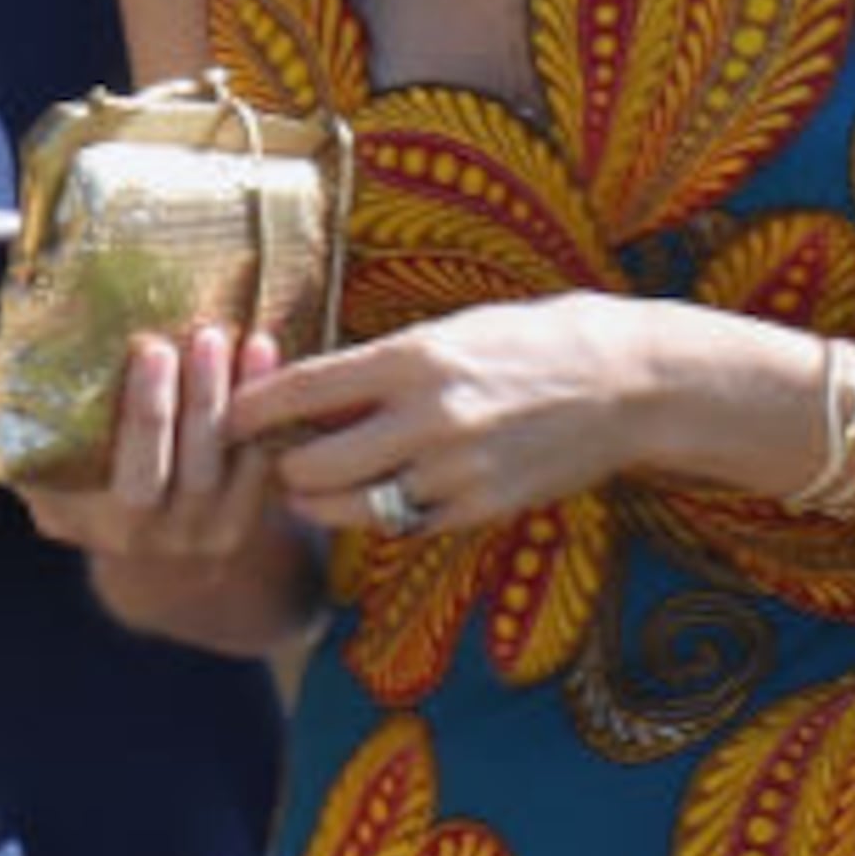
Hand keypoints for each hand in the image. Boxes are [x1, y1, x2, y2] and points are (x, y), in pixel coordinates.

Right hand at [21, 321, 314, 576]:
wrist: (155, 572)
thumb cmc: (92, 504)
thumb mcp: (56, 493)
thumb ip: (38, 453)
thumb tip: (19, 380)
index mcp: (106, 526)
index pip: (134, 476)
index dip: (147, 413)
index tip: (151, 349)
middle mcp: (161, 537)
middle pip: (191, 470)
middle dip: (199, 400)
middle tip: (204, 337)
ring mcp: (209, 533)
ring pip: (232, 466)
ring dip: (240, 400)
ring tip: (245, 340)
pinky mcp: (247, 519)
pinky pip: (263, 463)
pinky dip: (267, 412)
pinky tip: (268, 358)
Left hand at [232, 294, 670, 540]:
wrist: (626, 382)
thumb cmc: (533, 341)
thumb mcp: (452, 331)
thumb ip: (384, 366)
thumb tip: (313, 389)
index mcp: (416, 358)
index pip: (307, 388)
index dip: (254, 408)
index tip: (228, 416)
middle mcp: (430, 417)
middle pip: (315, 463)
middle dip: (282, 467)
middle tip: (268, 462)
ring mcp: (456, 470)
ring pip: (354, 507)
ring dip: (320, 502)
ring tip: (306, 489)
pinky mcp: (480, 508)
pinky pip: (405, 524)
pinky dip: (381, 515)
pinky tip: (374, 499)